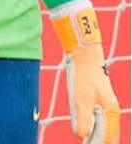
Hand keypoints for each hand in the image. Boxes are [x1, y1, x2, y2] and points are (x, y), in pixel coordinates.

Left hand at [53, 6, 120, 143]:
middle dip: (100, 142)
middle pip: (109, 135)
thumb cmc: (82, 76)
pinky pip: (99, 120)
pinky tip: (86, 131)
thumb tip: (81, 136)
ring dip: (97, 137)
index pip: (108, 138)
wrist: (84, 56)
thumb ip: (82, 119)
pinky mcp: (98, 101)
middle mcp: (111, 111)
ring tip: (88, 142)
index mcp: (110, 113)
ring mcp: (106, 106)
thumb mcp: (80, 99)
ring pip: (104, 128)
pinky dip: (95, 129)